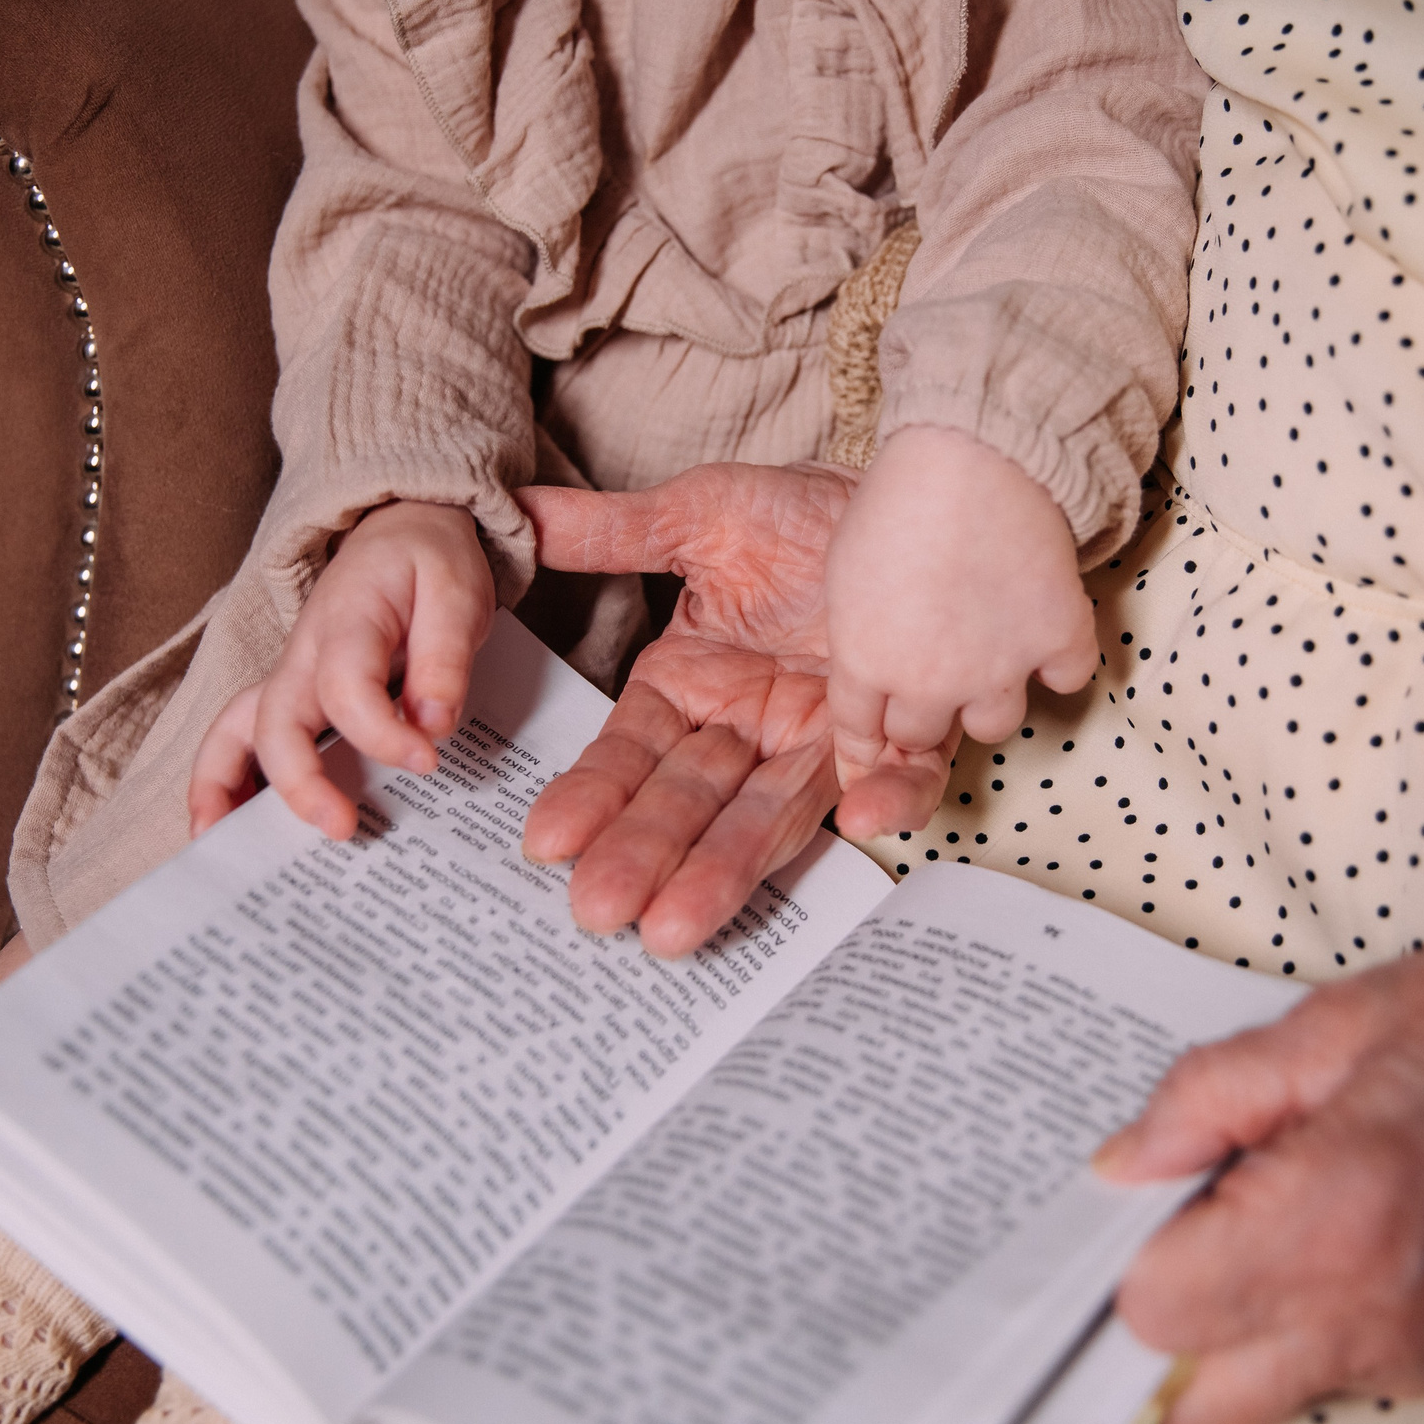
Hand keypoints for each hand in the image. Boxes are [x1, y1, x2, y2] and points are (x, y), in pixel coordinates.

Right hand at [188, 500, 495, 838]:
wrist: (402, 529)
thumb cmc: (428, 564)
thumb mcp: (457, 592)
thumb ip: (446, 657)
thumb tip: (433, 723)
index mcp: (346, 622)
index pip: (347, 688)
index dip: (382, 733)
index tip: (427, 761)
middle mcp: (302, 656)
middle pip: (273, 721)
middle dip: (297, 783)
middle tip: (341, 831)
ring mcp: (289, 680)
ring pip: (233, 732)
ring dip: (222, 789)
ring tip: (222, 851)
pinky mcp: (293, 700)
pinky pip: (243, 742)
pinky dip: (226, 786)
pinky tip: (231, 833)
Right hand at [516, 463, 955, 954]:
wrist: (905, 497)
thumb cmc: (797, 510)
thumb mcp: (696, 517)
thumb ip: (608, 533)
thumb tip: (518, 519)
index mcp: (690, 686)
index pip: (631, 753)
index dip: (594, 793)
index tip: (550, 838)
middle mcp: (747, 730)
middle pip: (689, 803)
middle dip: (644, 856)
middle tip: (600, 908)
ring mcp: (819, 742)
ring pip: (770, 816)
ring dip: (727, 869)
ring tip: (674, 927)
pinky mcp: (899, 738)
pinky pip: (900, 779)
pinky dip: (886, 800)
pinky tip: (859, 818)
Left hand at [823, 426, 1096, 834]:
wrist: (972, 457)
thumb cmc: (898, 496)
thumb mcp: (844, 565)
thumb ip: (855, 628)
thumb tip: (868, 657)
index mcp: (865, 660)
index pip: (858, 732)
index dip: (867, 735)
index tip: (877, 734)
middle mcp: (929, 682)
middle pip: (920, 737)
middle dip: (922, 712)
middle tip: (934, 674)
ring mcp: (998, 669)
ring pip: (993, 726)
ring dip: (989, 697)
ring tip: (991, 655)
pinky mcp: (1057, 642)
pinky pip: (1068, 680)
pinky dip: (1061, 661)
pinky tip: (1048, 630)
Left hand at [1093, 919, 1423, 1423]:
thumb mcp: (1333, 1022)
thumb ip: (1206, 1098)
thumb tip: (1121, 1163)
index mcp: (1335, 1218)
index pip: (1156, 1313)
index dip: (1130, 1248)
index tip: (1145, 1191)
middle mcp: (1369, 1313)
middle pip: (1189, 1395)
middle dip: (1164, 1317)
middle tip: (1184, 1215)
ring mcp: (1407, 1349)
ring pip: (1250, 1393)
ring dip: (1225, 1325)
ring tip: (1262, 1205)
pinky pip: (1316, 1370)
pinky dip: (1286, 1321)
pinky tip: (1315, 1224)